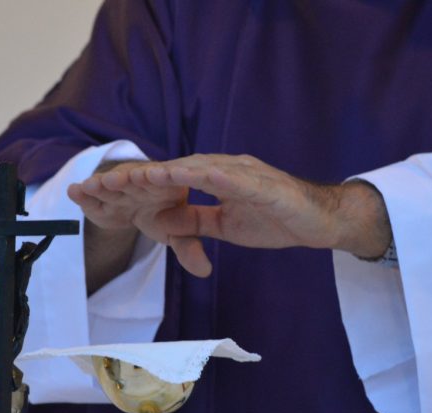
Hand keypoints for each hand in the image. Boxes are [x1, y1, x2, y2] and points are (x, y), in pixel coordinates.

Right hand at [67, 160, 211, 278]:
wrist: (140, 207)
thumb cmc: (164, 216)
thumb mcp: (176, 233)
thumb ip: (189, 248)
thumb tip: (205, 271)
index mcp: (169, 184)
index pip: (166, 179)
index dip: (160, 177)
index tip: (154, 177)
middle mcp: (144, 180)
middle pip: (135, 178)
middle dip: (125, 178)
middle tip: (116, 180)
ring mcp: (121, 185)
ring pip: (111, 183)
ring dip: (101, 183)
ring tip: (91, 186)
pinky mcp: (102, 192)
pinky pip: (93, 193)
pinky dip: (84, 193)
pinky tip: (73, 191)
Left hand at [68, 154, 390, 279]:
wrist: (318, 222)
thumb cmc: (276, 220)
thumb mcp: (226, 226)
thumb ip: (198, 221)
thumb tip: (167, 222)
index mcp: (219, 179)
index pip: (178, 179)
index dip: (148, 183)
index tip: (118, 189)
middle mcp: (229, 168)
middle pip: (182, 167)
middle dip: (148, 174)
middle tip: (113, 179)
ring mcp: (246, 172)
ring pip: (201, 167)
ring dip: (170, 171)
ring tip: (138, 175)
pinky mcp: (264, 183)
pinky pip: (233, 177)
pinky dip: (210, 175)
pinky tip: (189, 174)